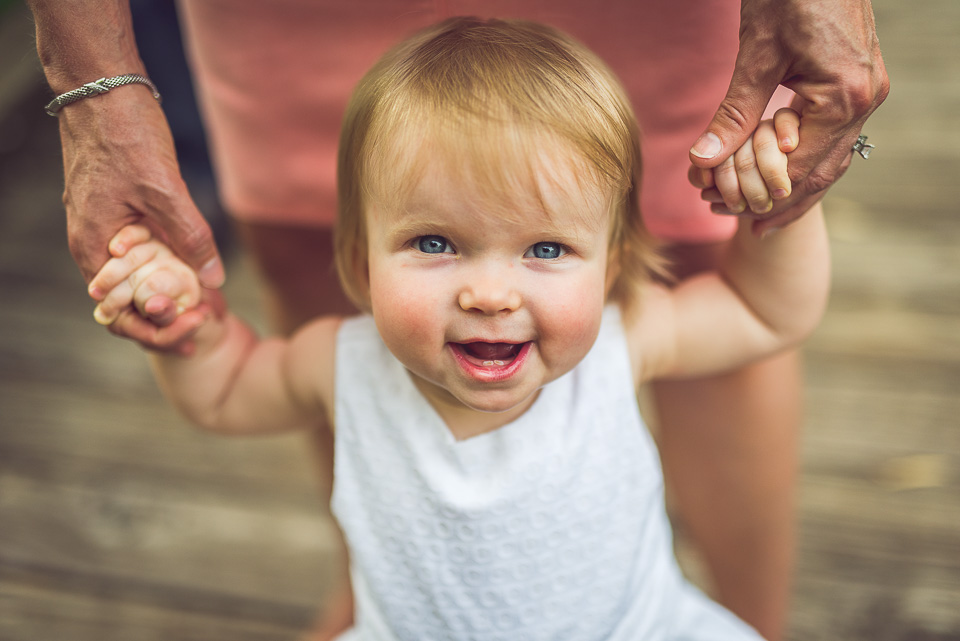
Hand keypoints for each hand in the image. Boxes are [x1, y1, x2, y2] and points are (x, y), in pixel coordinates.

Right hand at [57, 89, 224, 347]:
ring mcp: (104, 228)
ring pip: (136, 276)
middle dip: (166, 316)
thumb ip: (190, 237)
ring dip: (169, 292)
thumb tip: (214, 280)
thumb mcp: (164, 190)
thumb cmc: (125, 133)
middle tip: (207, 320)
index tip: (193, 328)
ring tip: (206, 301)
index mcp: (94, 247)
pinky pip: (139, 252)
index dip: (157, 329)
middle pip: (128, 301)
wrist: (102, 87)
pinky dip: (165, 265)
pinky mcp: (116, 212)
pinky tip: (194, 267)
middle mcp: (92, 244)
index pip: (119, 314)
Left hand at [688, 0, 888, 233]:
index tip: (730, 212)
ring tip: (766, 215)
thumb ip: (735, 112)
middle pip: (824, 172)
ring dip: (798, 186)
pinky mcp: (858, 80)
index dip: (764, 194)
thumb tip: (704, 160)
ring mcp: (866, 90)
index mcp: (843, 97)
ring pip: (834, 157)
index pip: (801, 168)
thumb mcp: (758, 55)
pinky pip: (836, 135)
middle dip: (783, 201)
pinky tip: (786, 172)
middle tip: (748, 228)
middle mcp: (865, 99)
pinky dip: (809, 159)